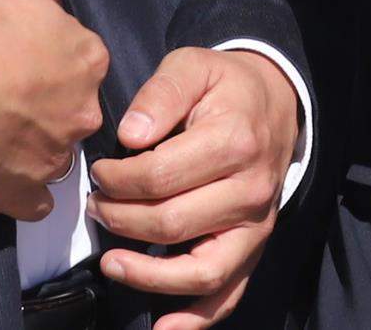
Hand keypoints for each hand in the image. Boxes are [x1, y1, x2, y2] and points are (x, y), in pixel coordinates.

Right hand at [0, 0, 109, 222]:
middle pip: (74, 107)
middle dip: (49, 103)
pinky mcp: (24, 194)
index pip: (82, 59)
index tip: (23, 57)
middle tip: (8, 95)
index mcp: (89, 60)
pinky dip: (22, 191)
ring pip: (56, 152)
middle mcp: (84, 112)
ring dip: (35, 145)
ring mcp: (56, 158)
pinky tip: (2, 174)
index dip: (53, 57)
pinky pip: (35, 201)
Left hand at [89, 46, 300, 327]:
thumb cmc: (224, 87)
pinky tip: (163, 327)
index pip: (160, 177)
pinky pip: (228, 294)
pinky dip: (196, 320)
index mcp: (234, 142)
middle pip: (171, 224)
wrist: (274, 101)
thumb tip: (130, 134)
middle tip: (97, 205)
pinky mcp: (253, 248)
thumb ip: (160, 94)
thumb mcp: (192, 66)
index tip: (100, 171)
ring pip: (199, 271)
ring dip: (148, 276)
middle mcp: (251, 191)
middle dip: (120, 219)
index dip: (118, 179)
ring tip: (111, 263)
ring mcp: (256, 226)